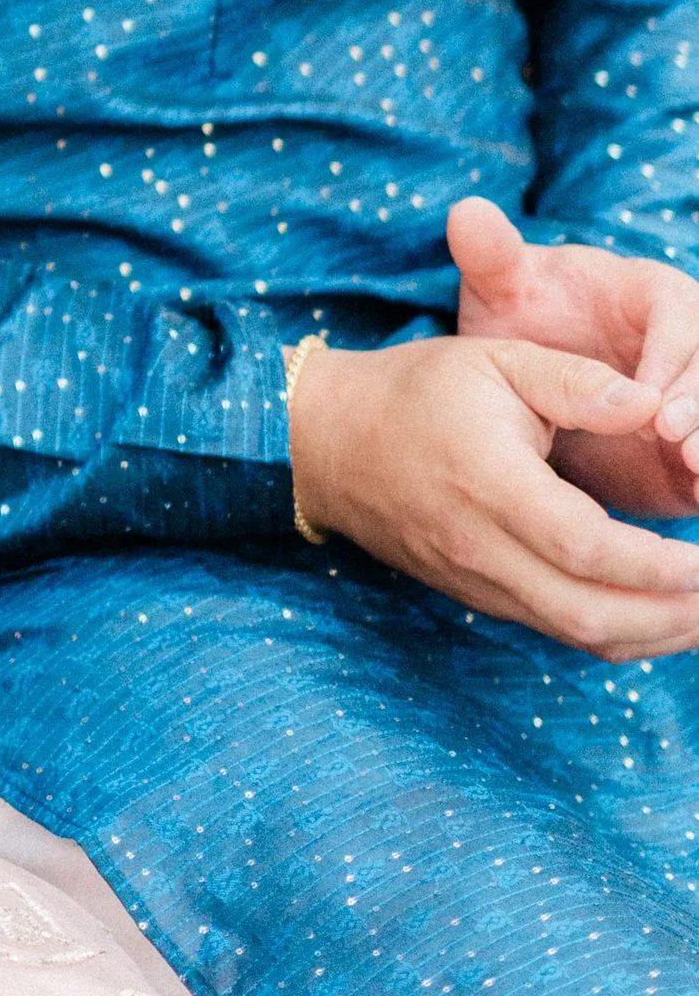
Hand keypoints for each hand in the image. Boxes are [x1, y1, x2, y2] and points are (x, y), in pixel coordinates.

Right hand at [291, 331, 698, 656]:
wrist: (331, 442)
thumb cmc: (418, 391)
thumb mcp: (496, 359)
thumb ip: (576, 381)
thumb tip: (650, 401)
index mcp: (492, 483)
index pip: (587, 548)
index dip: (660, 565)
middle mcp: (484, 548)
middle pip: (593, 615)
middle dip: (674, 615)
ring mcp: (480, 582)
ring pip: (581, 636)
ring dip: (655, 634)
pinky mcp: (481, 597)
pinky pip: (559, 632)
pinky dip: (618, 632)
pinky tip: (658, 611)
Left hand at [452, 197, 698, 517]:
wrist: (522, 383)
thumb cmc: (522, 318)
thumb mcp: (503, 289)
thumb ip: (491, 256)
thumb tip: (466, 212)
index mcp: (653, 293)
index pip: (680, 317)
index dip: (671, 358)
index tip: (648, 401)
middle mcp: (686, 341)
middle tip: (672, 440)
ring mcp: (693, 392)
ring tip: (690, 469)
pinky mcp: (693, 441)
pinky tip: (692, 489)